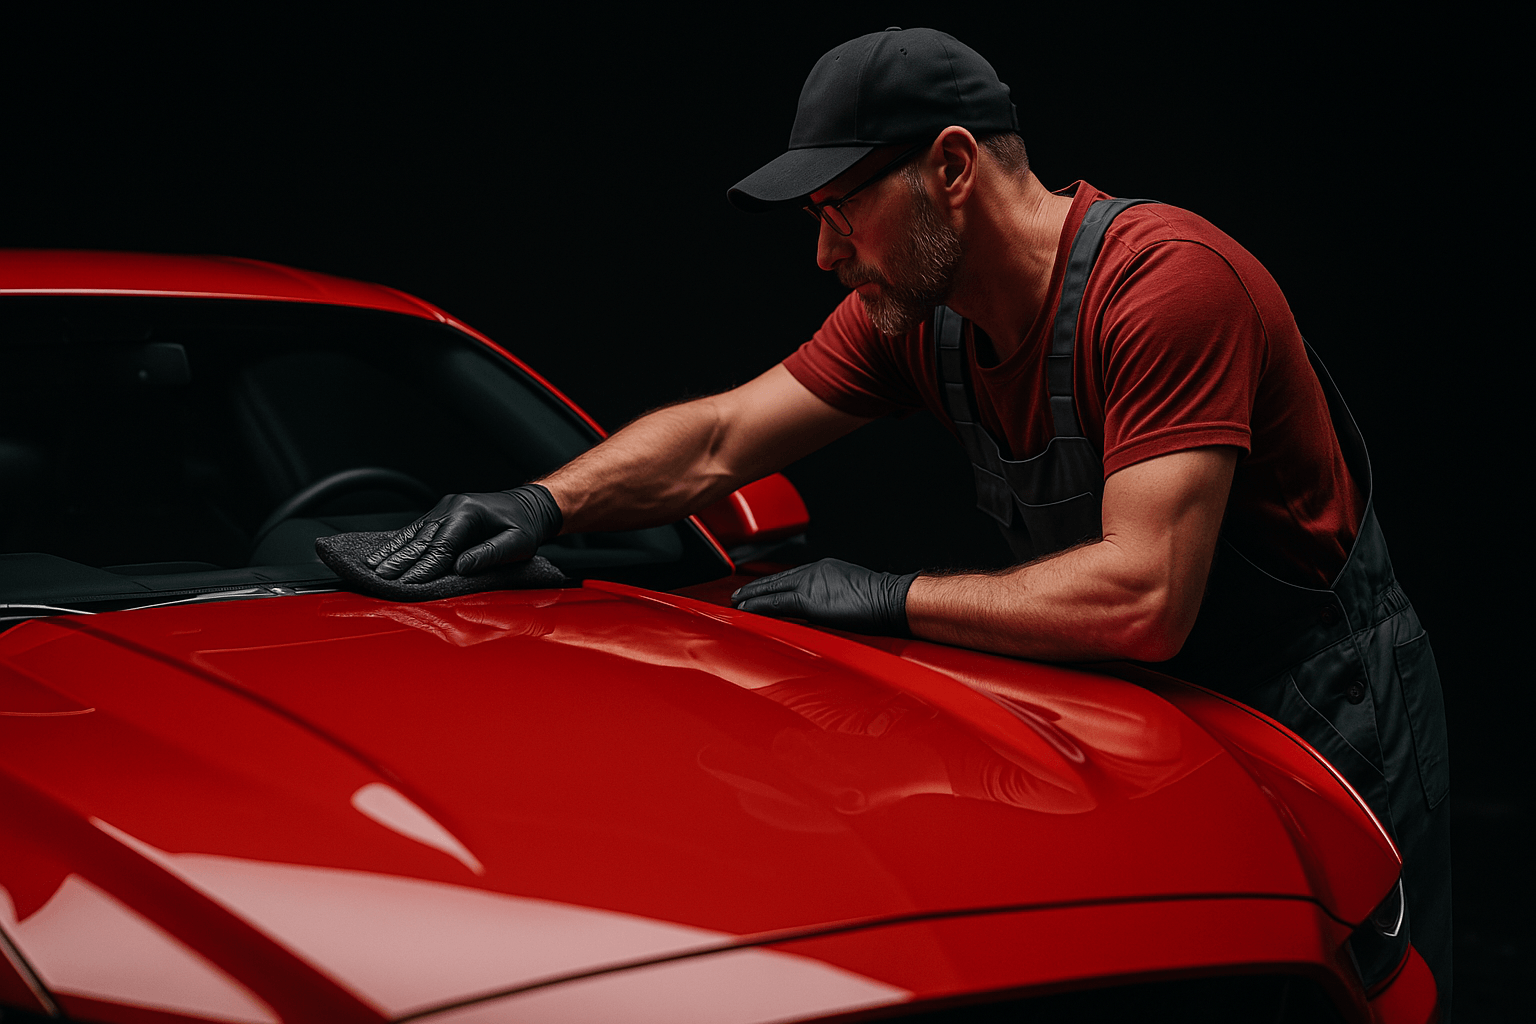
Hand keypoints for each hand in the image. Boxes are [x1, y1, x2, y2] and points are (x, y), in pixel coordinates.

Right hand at [364, 484, 562, 582]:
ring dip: (393, 552)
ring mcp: (444, 509)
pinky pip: (415, 530)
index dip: (425, 567)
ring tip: (373, 567)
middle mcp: (452, 508)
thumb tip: (461, 567)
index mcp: (469, 513)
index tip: (409, 583)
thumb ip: (489, 554)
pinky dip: (398, 543)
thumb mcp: (517, 543)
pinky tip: (384, 553)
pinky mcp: (441, 515)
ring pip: (414, 534)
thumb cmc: (525, 526)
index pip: (442, 546)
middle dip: (400, 561)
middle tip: (382, 577)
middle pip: (422, 540)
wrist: (529, 506)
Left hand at [730, 558, 917, 635]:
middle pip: (777, 579)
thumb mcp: (850, 595)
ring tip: (737, 602)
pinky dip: (759, 605)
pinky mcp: (809, 599)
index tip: (759, 589)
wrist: (891, 598)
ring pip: (773, 589)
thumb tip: (821, 612)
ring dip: (752, 596)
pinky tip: (747, 609)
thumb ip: (831, 599)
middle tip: (739, 594)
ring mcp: (811, 583)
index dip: (772, 583)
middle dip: (756, 587)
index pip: (791, 576)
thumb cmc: (880, 602)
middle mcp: (814, 571)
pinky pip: (777, 602)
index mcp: (825, 569)